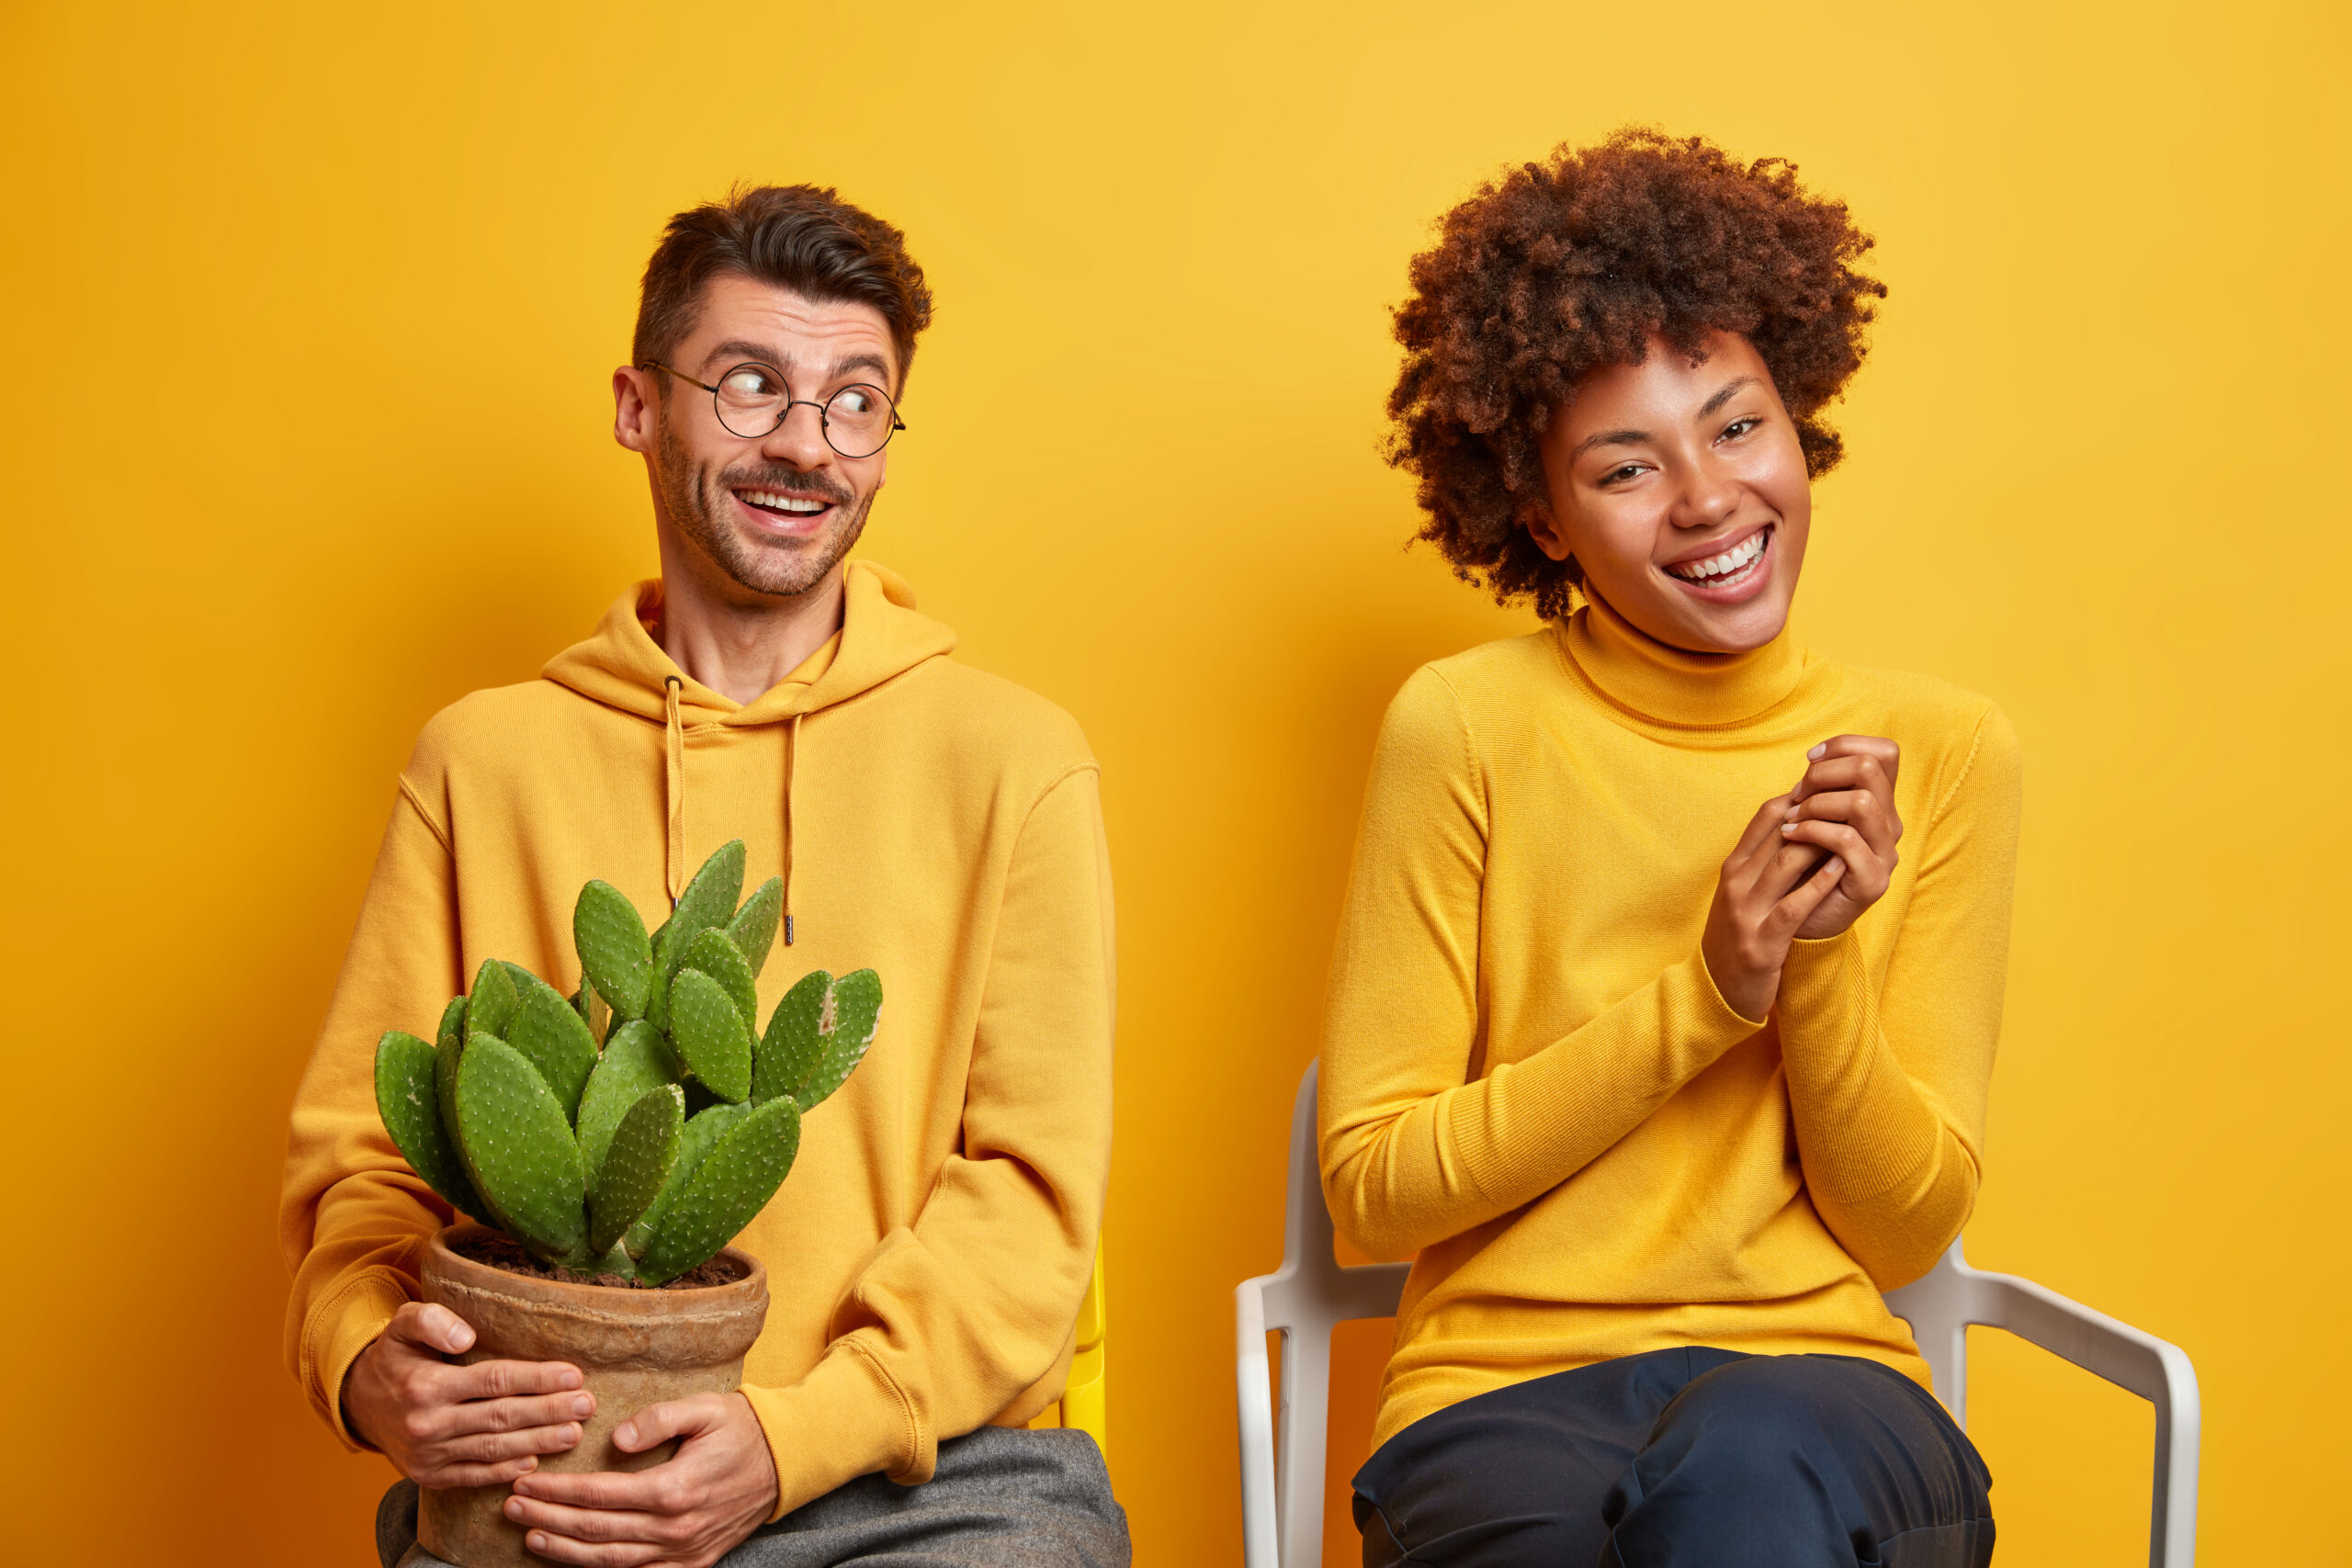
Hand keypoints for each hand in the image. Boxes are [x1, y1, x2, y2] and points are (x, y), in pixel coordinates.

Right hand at [343, 1301, 591, 1489]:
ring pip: (493, 1449)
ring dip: (538, 1442)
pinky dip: (505, 1472)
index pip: (494, 1381)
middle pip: (501, 1417)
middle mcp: (428, 1424)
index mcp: (426, 1386)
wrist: (358, 1402)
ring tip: (574, 1433)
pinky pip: (474, 1475)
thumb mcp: (402, 1325)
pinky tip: (536, 1462)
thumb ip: (431, 1320)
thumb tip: (465, 1336)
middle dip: (548, 1411)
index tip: (573, 1375)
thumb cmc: (395, 1356)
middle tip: (586, 1405)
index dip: (536, 1379)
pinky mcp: (430, 1476)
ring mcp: (429, 1456)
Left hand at [503, 1391, 779, 1566]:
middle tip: (513, 1505)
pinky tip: (576, 1559)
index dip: (557, 1490)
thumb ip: (659, 1418)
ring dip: (565, 1549)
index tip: (527, 1480)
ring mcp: (684, 1551)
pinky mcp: (692, 1563)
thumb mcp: (704, 1408)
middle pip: (596, 1530)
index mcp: (674, 1487)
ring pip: (610, 1560)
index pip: (599, 1494)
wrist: (786, 1461)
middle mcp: (675, 1528)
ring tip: (531, 1535)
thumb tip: (617, 1439)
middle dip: (548, 1517)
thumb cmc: (741, 1429)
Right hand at [1701, 786, 1851, 1021]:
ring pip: (1784, 863)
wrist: (1714, 990)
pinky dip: (1818, 886)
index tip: (1835, 785)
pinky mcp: (1762, 943)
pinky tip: (1841, 870)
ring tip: (1853, 828)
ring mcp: (1747, 912)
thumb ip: (1764, 857)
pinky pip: (1792, 907)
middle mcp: (1737, 883)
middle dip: (1818, 812)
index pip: (1766, 816)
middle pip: (1778, 832)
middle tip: (1853, 796)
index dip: (1802, 794)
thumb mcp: (1743, 890)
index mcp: (1734, 867)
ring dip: (1821, 841)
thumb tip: (1800, 820)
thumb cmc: (1737, 935)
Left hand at [1782, 735, 1902, 940]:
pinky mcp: (1872, 880)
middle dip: (1823, 774)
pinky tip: (1790, 836)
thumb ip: (1820, 789)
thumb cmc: (1801, 862)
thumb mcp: (1812, 817)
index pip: (1884, 752)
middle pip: (1870, 768)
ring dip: (1816, 804)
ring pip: (1861, 803)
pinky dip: (1812, 832)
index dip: (1845, 746)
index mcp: (1879, 803)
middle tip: (1797, 795)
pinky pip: (1846, 840)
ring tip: (1791, 820)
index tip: (1810, 759)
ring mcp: (1885, 853)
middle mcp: (1890, 824)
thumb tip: (1813, 759)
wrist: (1798, 918)